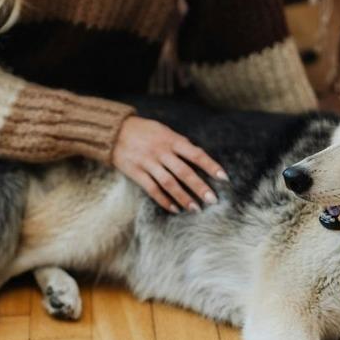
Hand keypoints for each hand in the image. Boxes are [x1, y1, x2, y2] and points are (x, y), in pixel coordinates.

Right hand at [111, 116, 227, 212]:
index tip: (224, 178)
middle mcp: (161, 151)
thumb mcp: (164, 131)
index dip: (210, 166)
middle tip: (213, 200)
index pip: (196, 154)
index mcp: (171, 140)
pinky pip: (152, 189)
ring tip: (196, 209)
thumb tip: (200, 157)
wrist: (114, 131)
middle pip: (184, 172)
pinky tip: (175, 209)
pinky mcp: (136, 172)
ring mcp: (148, 163)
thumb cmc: (145, 131)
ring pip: (169, 183)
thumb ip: (180, 144)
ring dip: (184, 197)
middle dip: (200, 187)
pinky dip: (164, 200)